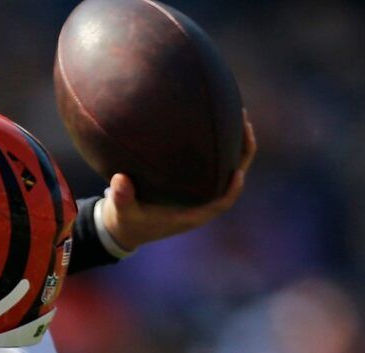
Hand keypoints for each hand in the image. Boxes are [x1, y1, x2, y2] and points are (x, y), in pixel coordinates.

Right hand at [99, 112, 255, 250]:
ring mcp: (202, 191)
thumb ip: (121, 198)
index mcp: (192, 215)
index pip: (220, 204)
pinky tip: (218, 121)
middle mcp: (202, 202)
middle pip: (233, 179)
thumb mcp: (122, 211)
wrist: (126, 225)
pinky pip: (216, 162)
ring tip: (239, 116)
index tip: (238, 173)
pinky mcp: (196, 182)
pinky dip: (221, 144)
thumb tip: (119, 180)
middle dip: (243, 154)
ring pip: (228, 168)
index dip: (232, 190)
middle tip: (245, 124)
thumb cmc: (128, 219)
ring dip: (237, 145)